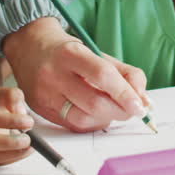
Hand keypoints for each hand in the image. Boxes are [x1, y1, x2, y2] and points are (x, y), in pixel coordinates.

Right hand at [0, 84, 34, 166]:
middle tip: (27, 139)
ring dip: (10, 154)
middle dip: (7, 142)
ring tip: (29, 147)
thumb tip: (20, 112)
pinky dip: (10, 159)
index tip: (28, 121)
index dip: (8, 120)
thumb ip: (12, 96)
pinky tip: (24, 152)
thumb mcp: (4, 93)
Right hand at [3, 17, 149, 130]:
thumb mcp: (96, 52)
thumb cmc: (68, 51)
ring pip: (82, 119)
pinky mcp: (41, 111)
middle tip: (132, 109)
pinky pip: (72, 126)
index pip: (102, 75)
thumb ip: (125, 74)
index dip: (125, 93)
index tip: (140, 106)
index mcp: (70, 54)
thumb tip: (145, 101)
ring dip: (106, 119)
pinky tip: (97, 115)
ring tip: (114, 110)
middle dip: (120, 111)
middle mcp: (54, 75)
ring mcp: (45, 95)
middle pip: (94, 102)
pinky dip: (91, 124)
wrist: (29, 48)